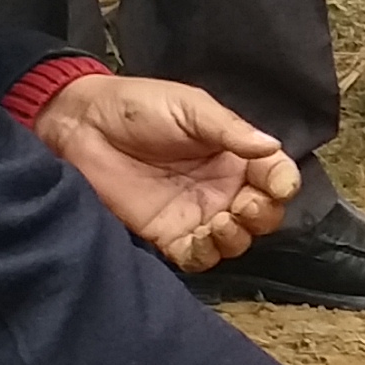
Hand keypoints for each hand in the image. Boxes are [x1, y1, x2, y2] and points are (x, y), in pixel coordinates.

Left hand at [29, 72, 299, 269]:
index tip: (277, 185)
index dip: (282, 183)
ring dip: (237, 238)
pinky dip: (206, 254)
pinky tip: (200, 237)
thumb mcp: (190, 107)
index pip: (274, 175)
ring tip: (220, 222)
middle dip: (262, 214)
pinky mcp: (167, 236)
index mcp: (233, 155)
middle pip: (261, 215)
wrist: (83, 125)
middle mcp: (221, 188)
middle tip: (243, 204)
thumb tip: (272, 147)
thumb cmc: (138, 106)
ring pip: (235, 241)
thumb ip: (230, 130)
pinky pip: (197, 257)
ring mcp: (195, 214)